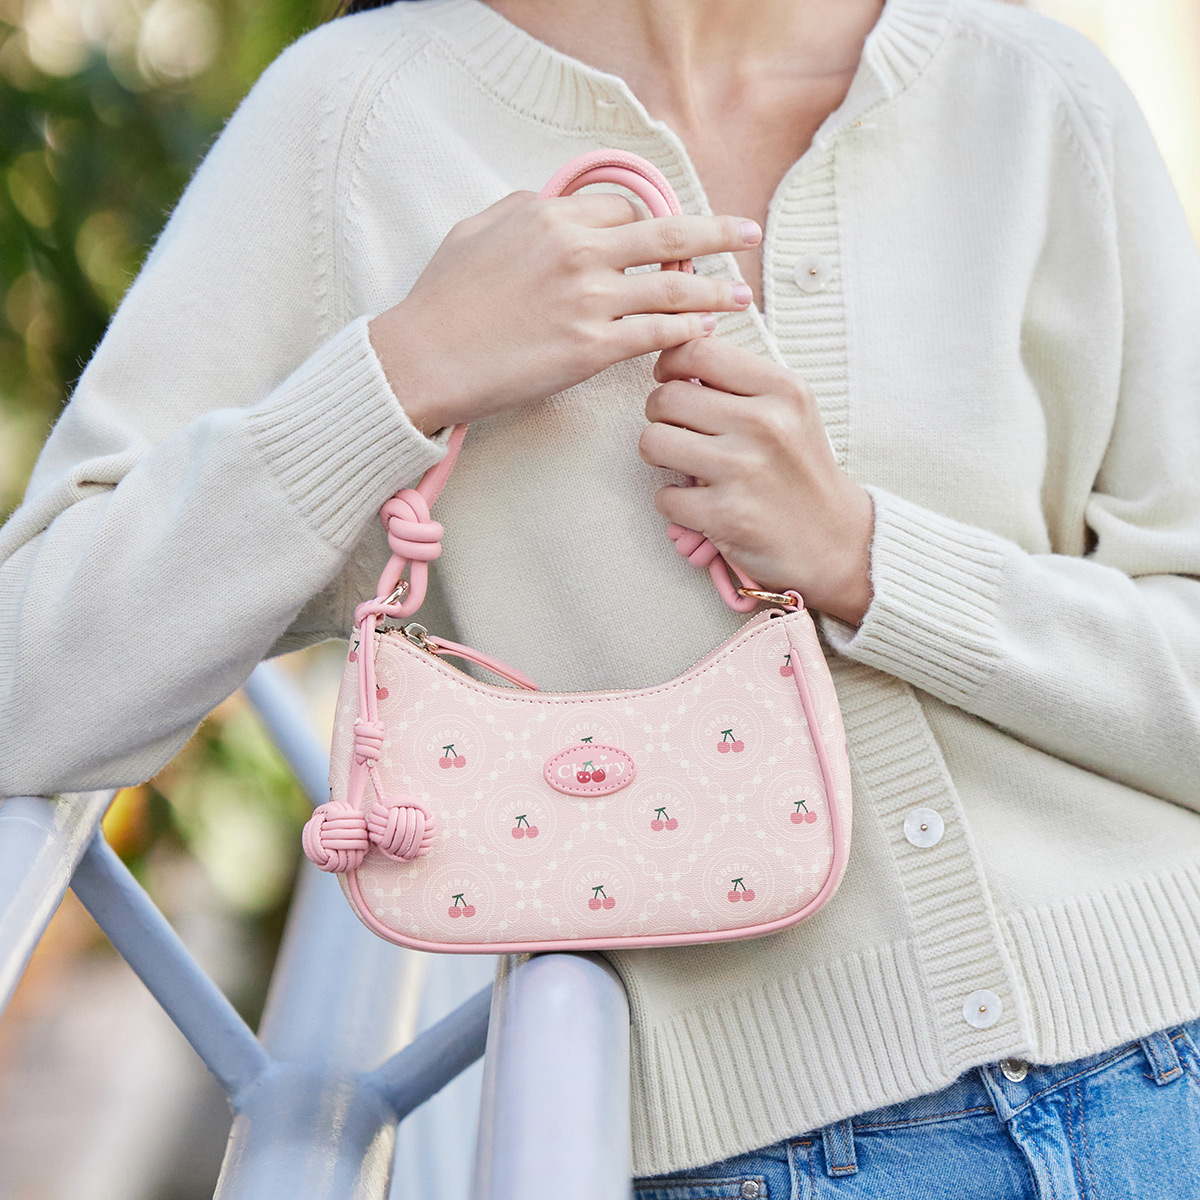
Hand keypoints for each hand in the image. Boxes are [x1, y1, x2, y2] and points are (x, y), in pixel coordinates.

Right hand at [368, 190, 761, 435]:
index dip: (650, 227)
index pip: (624, 211)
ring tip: (742, 294)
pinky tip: (705, 331)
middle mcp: (579, 251)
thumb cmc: (443, 298)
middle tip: (748, 234)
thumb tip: (558, 205)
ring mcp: (589, 300)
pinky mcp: (590, 348)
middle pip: (665, 235)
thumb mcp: (478, 229)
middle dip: (716, 233)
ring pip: (671, 288)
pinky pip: (655, 334)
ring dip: (714, 290)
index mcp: (553, 216)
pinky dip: (686, 331)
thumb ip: (526, 211)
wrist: (424, 357)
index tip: (667, 243)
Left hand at [639, 337, 874, 625]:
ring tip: (682, 464)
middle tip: (678, 430)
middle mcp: (765, 424)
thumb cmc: (800, 470)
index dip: (670, 363)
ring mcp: (743, 470)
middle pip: (666, 397)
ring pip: (653, 441)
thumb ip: (740, 382)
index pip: (699, 351)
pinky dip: (674, 502)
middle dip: (660, 414)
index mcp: (782, 390)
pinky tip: (699, 503)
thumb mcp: (789, 411)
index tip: (671, 379)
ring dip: (659, 455)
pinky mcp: (724, 514)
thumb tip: (675, 356)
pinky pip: (664, 495)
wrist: (834, 539)